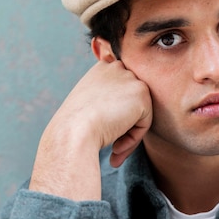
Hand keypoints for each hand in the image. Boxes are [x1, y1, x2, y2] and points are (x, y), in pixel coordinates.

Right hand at [30, 61, 152, 199]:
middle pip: (131, 105)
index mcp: (101, 68)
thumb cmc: (75, 127)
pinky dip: (133, 139)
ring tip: (114, 150)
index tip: (102, 134)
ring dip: (129, 135)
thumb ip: (106, 103)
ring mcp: (130, 78)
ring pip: (140, 114)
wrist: (74, 132)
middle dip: (125, 127)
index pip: (120, 94)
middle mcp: (116, 68)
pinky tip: (116, 147)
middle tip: (113, 149)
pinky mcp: (141, 93)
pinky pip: (145, 122)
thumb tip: (124, 116)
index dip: (114, 118)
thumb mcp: (87, 107)